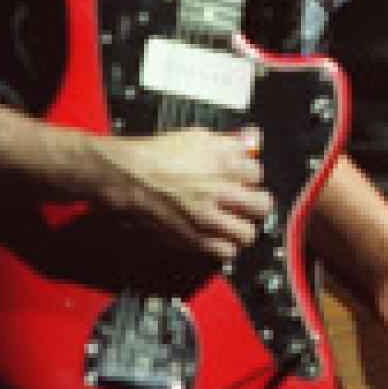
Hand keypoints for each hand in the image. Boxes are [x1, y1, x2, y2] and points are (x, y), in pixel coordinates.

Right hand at [97, 125, 271, 258]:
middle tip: (248, 203)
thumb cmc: (155, 155)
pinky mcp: (193, 239)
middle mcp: (219, 191)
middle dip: (257, 203)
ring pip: (247, 233)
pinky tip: (217, 236)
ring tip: (233, 222)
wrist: (125, 178)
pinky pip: (225, 251)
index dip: (250, 176)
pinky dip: (225, 246)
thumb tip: (250, 141)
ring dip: (243, 227)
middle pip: (262, 206)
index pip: (257, 174)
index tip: (243, 179)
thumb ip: (228, 142)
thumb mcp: (196, 136)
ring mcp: (207, 218)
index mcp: (223, 162)